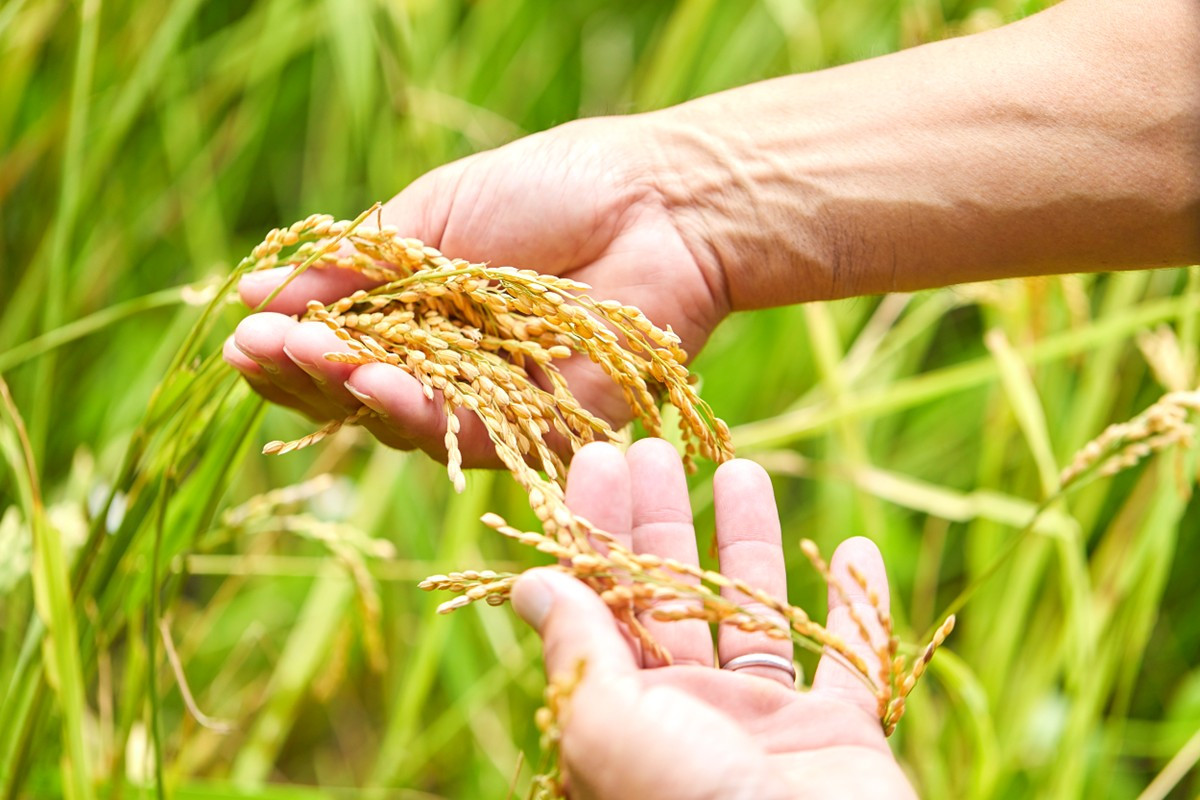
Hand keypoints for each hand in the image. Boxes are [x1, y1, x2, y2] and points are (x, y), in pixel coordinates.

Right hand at [222, 118, 729, 465]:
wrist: (659, 203)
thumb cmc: (552, 191)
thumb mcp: (434, 217)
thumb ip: (357, 265)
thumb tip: (253, 292)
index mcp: (417, 315)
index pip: (335, 347)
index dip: (287, 345)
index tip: (243, 327)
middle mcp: (447, 367)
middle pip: (354, 396)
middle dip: (299, 374)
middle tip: (257, 347)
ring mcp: (490, 402)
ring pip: (398, 420)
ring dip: (345, 391)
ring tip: (305, 355)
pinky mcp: (538, 432)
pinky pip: (464, 433)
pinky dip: (413, 409)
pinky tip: (369, 380)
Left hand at [511, 439, 916, 799]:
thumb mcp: (608, 723)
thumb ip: (575, 650)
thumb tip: (531, 584)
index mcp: (627, 710)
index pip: (602, 599)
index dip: (597, 528)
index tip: (599, 458)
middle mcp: (690, 713)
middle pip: (670, 595)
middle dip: (662, 518)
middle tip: (654, 444)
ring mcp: (765, 725)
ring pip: (754, 613)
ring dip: (750, 543)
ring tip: (741, 469)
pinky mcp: (840, 737)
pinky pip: (853, 659)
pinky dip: (857, 608)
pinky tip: (856, 550)